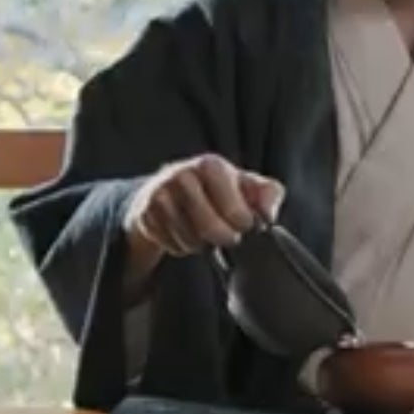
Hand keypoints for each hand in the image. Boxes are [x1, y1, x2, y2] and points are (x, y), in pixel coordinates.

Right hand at [122, 154, 285, 259]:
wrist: (172, 189)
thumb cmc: (219, 189)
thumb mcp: (248, 185)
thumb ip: (268, 194)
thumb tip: (267, 216)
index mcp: (210, 165)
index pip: (234, 210)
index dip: (243, 224)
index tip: (245, 224)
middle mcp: (180, 175)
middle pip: (208, 228)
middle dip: (223, 238)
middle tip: (228, 235)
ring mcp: (159, 194)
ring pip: (189, 241)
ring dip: (201, 245)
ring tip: (205, 232)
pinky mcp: (145, 215)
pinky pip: (171, 247)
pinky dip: (182, 248)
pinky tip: (185, 234)